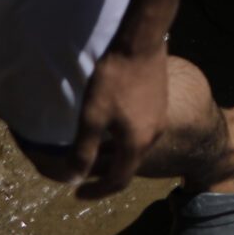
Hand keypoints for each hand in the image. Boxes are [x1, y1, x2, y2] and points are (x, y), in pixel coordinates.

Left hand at [66, 42, 168, 199]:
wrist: (141, 42)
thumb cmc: (114, 80)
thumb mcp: (92, 117)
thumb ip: (84, 151)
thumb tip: (74, 178)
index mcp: (138, 143)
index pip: (118, 181)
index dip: (96, 191)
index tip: (76, 193)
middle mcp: (153, 135)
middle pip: (128, 165)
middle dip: (103, 172)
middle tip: (81, 170)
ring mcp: (159, 118)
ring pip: (134, 147)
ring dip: (112, 154)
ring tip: (92, 150)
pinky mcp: (158, 103)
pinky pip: (139, 132)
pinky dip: (121, 139)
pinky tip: (109, 125)